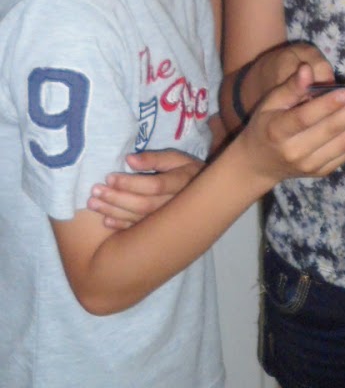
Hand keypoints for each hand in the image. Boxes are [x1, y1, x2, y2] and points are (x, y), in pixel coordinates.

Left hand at [87, 150, 203, 229]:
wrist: (206, 196)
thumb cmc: (186, 171)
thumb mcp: (176, 158)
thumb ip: (155, 158)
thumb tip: (129, 160)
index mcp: (181, 183)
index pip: (153, 186)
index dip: (130, 183)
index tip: (109, 177)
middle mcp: (175, 204)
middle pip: (143, 203)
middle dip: (117, 198)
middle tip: (95, 191)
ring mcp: (168, 219)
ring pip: (140, 217)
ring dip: (114, 211)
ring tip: (93, 203)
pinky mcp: (162, 228)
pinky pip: (141, 229)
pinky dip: (122, 226)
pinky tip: (106, 221)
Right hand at [242, 62, 344, 181]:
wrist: (259, 163)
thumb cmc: (266, 125)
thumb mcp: (270, 103)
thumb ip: (291, 86)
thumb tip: (308, 69)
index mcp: (277, 131)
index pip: (305, 118)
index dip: (327, 105)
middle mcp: (295, 152)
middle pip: (331, 130)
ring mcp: (309, 165)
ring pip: (343, 143)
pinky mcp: (321, 172)